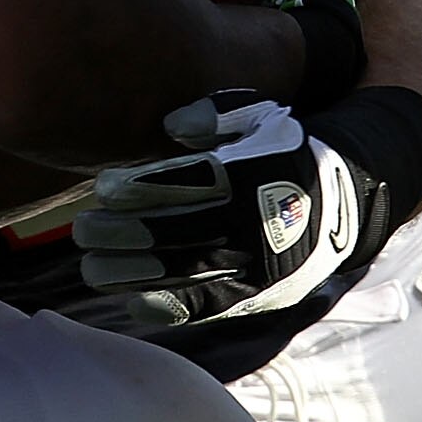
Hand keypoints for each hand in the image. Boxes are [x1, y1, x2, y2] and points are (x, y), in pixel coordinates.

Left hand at [75, 98, 369, 328]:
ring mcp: (258, 265)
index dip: (144, 187)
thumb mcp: (260, 118)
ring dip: (133, 273)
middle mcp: (258, 222)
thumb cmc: (278, 152)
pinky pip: (208, 307)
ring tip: (91, 266)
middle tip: (82, 229)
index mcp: (256, 173)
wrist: (339, 205)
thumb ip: (216, 113)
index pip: (193, 182)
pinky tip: (132, 300)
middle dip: (124, 233)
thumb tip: (173, 126)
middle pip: (181, 231)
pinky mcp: (257, 297)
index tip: (104, 187)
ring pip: (188, 273)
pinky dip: (168, 307)